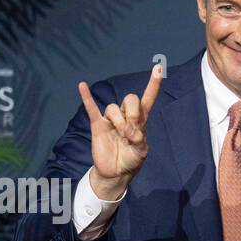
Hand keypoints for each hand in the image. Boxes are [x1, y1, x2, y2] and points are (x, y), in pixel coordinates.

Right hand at [79, 63, 161, 196]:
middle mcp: (126, 116)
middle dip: (131, 113)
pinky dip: (86, 97)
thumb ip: (138, 139)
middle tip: (130, 131)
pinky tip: (82, 86)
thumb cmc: (131, 160)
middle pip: (130, 99)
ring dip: (118, 121)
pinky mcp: (98, 125)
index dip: (153, 84)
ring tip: (120, 135)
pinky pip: (91, 108)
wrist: (116, 172)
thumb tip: (128, 130)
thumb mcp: (141, 152)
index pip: (148, 98)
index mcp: (141, 120)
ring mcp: (111, 119)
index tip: (158, 68)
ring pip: (113, 107)